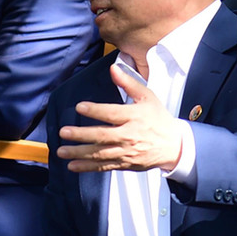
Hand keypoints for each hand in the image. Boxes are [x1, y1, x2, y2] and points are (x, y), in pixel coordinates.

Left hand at [56, 65, 182, 172]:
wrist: (174, 145)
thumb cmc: (158, 118)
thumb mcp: (147, 96)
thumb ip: (128, 82)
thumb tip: (113, 68)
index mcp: (134, 117)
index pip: (112, 113)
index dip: (95, 110)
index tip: (79, 107)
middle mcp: (129, 136)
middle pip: (102, 136)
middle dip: (81, 135)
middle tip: (63, 132)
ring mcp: (126, 152)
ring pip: (100, 154)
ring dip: (79, 153)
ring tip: (62, 151)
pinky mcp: (125, 164)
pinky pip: (104, 167)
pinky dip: (88, 167)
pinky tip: (72, 166)